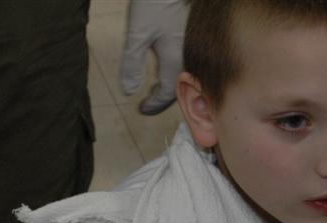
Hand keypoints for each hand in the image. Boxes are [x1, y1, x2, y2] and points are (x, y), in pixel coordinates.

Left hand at [120, 0, 187, 114]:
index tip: (141, 108)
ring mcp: (196, 48)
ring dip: (173, 84)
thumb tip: (129, 91)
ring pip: (187, 76)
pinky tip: (170, 65)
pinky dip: (180, 70)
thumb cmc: (155, 2)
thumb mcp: (137, 33)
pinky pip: (191, 63)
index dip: (153, 104)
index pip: (167, 93)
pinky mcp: (198, 37)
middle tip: (150, 101)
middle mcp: (190, 58)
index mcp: (175, 61)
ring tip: (158, 87)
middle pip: (181, 88)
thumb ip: (132, 64)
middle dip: (165, 98)